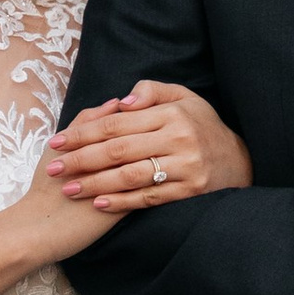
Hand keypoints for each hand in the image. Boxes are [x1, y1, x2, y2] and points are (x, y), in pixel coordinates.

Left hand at [45, 78, 251, 211]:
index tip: (58, 142)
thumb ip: (151, 92)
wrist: (240, 159)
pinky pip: (149, 198)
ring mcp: (185, 167)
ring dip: (95, 184)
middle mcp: (178, 139)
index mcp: (171, 114)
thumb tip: (122, 101)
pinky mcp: (189, 191)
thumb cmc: (202, 125)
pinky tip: (98, 202)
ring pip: (130, 176)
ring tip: (69, 189)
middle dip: (81, 160)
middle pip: (118, 150)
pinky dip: (121, 202)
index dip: (84, 133)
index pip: (117, 123)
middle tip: (54, 168)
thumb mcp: (183, 96)